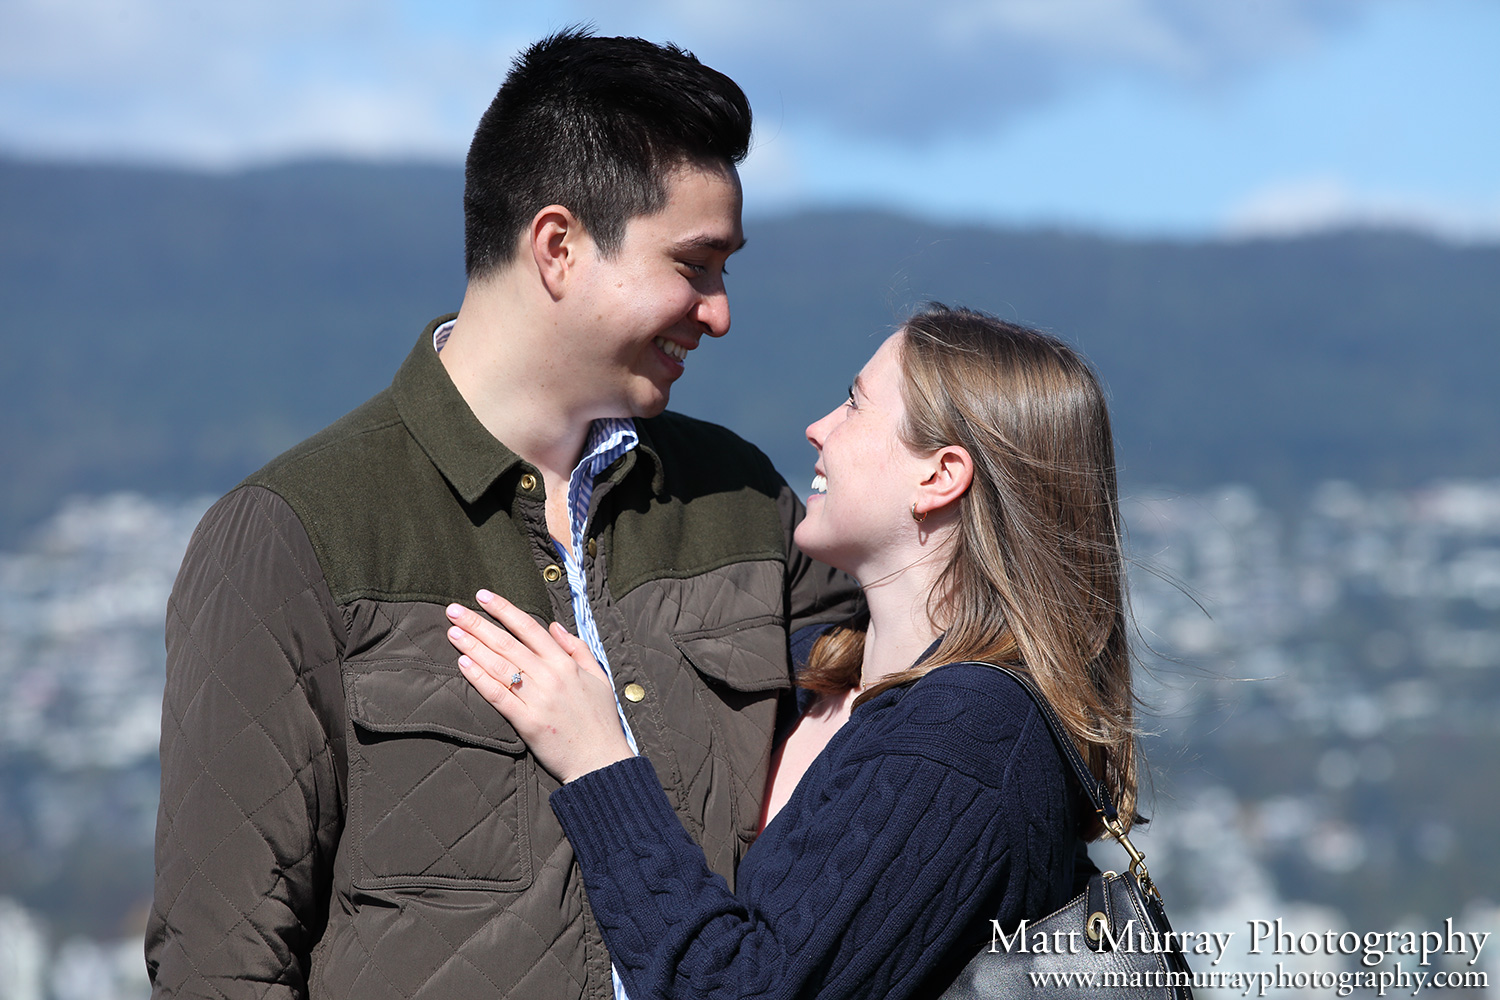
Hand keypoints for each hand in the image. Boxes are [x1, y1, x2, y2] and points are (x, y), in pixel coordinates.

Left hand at [446, 590, 633, 783]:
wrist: (601, 760)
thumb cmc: (601, 720)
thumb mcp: (598, 676)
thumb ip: (577, 649)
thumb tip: (555, 627)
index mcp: (566, 663)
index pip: (529, 627)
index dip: (504, 609)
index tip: (483, 596)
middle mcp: (550, 676)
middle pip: (507, 643)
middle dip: (478, 624)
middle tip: (454, 610)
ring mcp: (538, 699)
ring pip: (499, 666)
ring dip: (473, 647)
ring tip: (453, 632)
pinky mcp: (527, 722)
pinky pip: (498, 696)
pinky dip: (480, 678)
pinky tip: (463, 664)